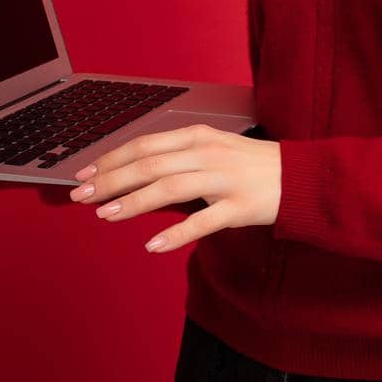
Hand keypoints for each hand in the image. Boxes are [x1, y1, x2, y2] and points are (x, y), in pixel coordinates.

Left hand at [67, 124, 281, 254]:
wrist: (299, 178)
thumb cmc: (249, 166)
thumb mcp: (211, 151)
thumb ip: (176, 159)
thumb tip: (130, 176)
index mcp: (198, 136)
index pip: (145, 144)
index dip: (111, 159)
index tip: (84, 174)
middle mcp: (207, 153)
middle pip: (150, 163)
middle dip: (111, 180)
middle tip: (82, 196)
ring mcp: (224, 179)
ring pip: (170, 187)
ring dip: (134, 201)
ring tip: (106, 215)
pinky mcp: (239, 206)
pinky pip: (202, 221)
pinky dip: (175, 234)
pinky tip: (152, 245)